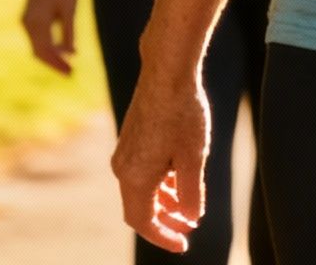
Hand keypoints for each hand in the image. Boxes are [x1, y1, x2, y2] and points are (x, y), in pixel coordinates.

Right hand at [21, 0, 78, 75]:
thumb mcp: (69, 9)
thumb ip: (68, 32)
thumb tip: (69, 53)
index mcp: (36, 23)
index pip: (45, 52)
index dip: (57, 65)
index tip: (70, 74)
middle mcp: (27, 23)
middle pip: (38, 51)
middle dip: (54, 62)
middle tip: (70, 73)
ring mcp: (26, 18)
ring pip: (37, 44)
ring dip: (51, 54)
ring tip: (68, 62)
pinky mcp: (30, 13)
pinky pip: (37, 35)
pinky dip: (48, 43)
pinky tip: (62, 46)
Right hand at [115, 69, 212, 251]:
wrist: (167, 71)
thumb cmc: (183, 113)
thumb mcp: (194, 157)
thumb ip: (191, 193)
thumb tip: (191, 218)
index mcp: (134, 177)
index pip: (143, 221)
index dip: (162, 236)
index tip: (182, 245)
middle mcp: (122, 167)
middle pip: (139, 207)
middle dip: (163, 221)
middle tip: (186, 230)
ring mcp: (124, 151)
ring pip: (140, 189)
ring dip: (163, 201)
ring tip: (186, 208)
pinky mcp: (130, 138)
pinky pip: (140, 171)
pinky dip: (158, 182)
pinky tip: (179, 180)